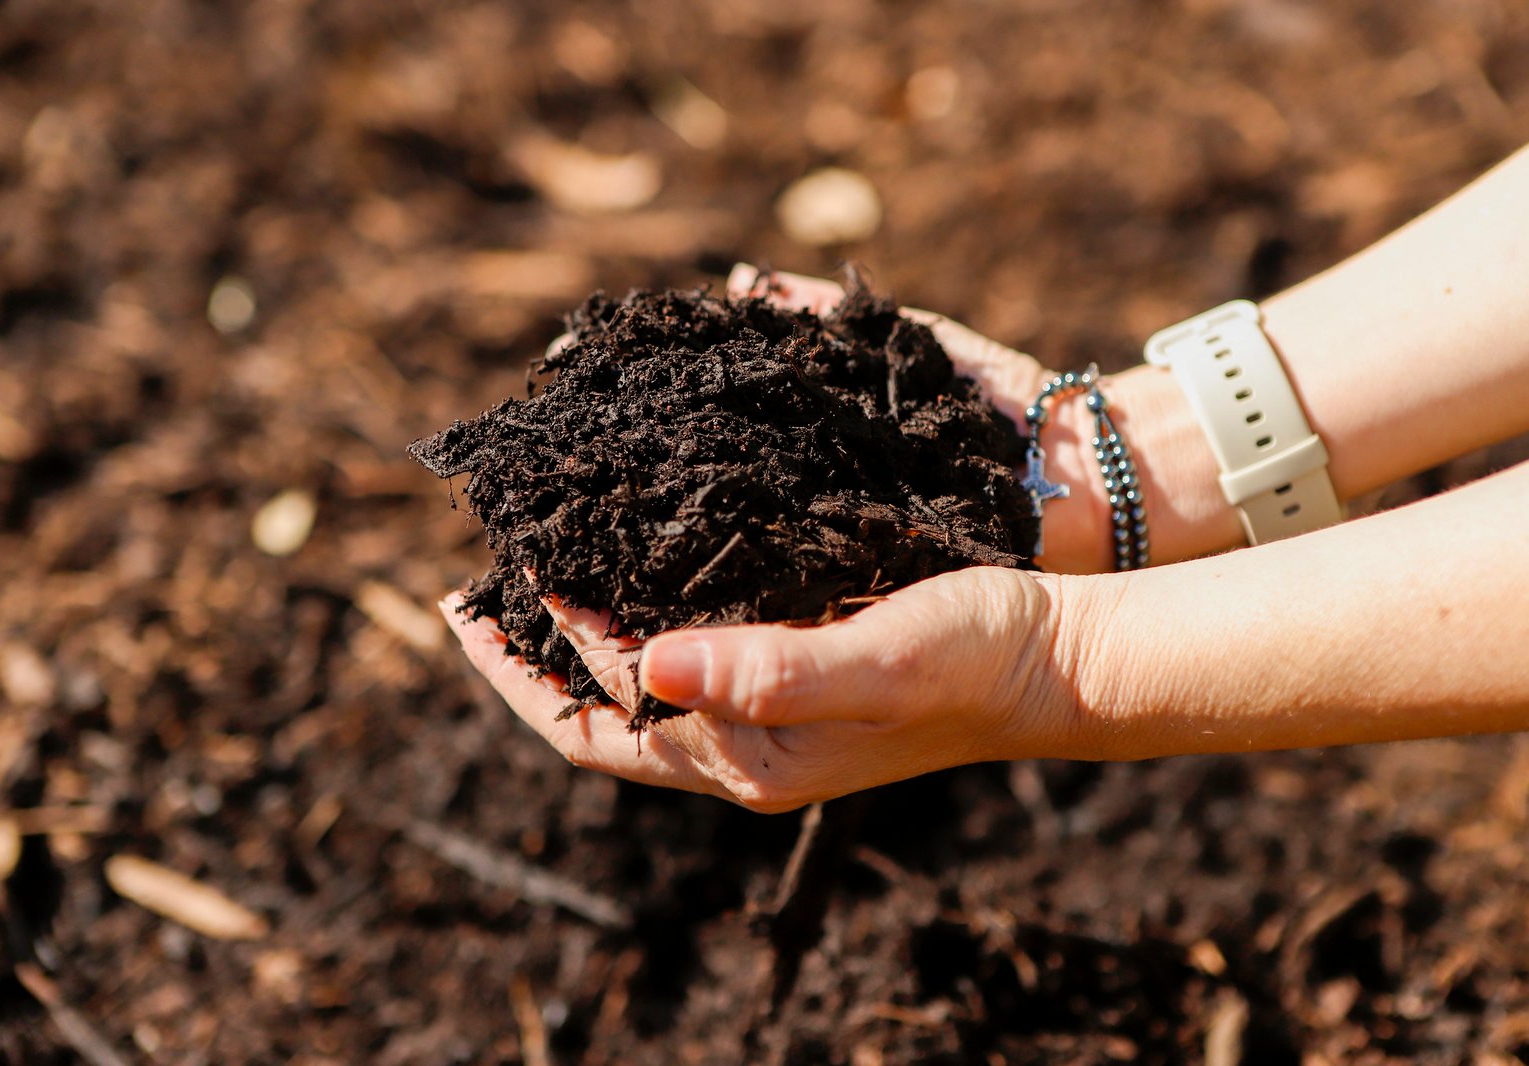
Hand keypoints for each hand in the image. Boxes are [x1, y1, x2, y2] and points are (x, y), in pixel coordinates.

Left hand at [437, 265, 1103, 808]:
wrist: (1056, 656)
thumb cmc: (975, 658)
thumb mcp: (874, 661)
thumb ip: (766, 671)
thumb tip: (644, 665)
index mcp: (749, 754)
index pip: (596, 725)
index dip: (522, 671)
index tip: (472, 596)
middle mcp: (747, 740)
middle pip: (602, 712)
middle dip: (529, 658)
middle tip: (472, 589)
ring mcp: (771, 705)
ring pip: (642, 677)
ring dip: (581, 630)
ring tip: (531, 569)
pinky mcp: (798, 663)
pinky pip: (691, 647)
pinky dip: (644, 608)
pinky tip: (635, 561)